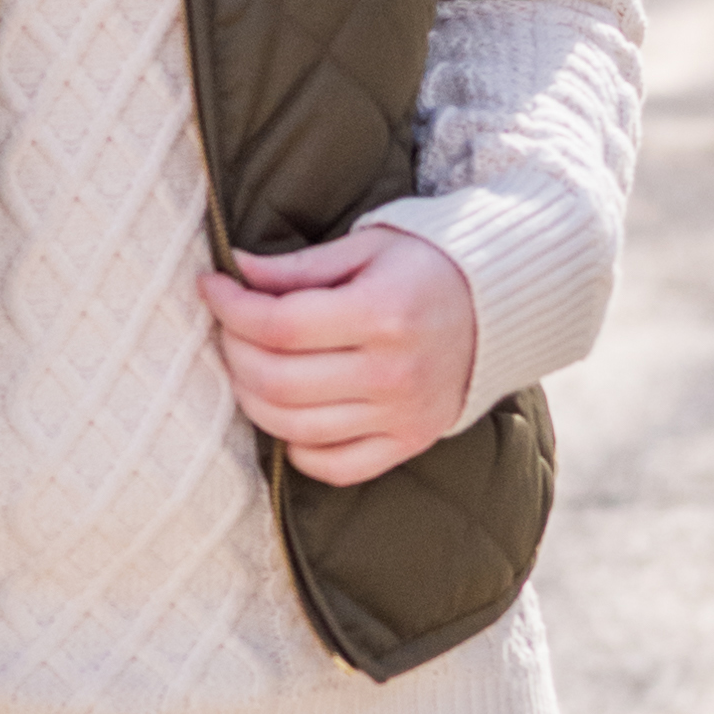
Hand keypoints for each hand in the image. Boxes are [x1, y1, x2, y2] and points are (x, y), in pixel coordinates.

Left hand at [201, 220, 478, 488]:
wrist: (502, 306)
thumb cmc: (427, 266)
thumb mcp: (367, 247)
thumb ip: (299, 266)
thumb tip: (235, 271)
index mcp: (383, 313)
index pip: (280, 324)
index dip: (230, 307)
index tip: (210, 286)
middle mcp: (394, 372)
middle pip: (278, 380)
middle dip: (232, 351)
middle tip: (226, 326)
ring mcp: (402, 415)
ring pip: (294, 427)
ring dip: (250, 398)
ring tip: (245, 365)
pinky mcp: (408, 442)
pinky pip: (334, 467)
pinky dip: (296, 449)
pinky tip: (285, 415)